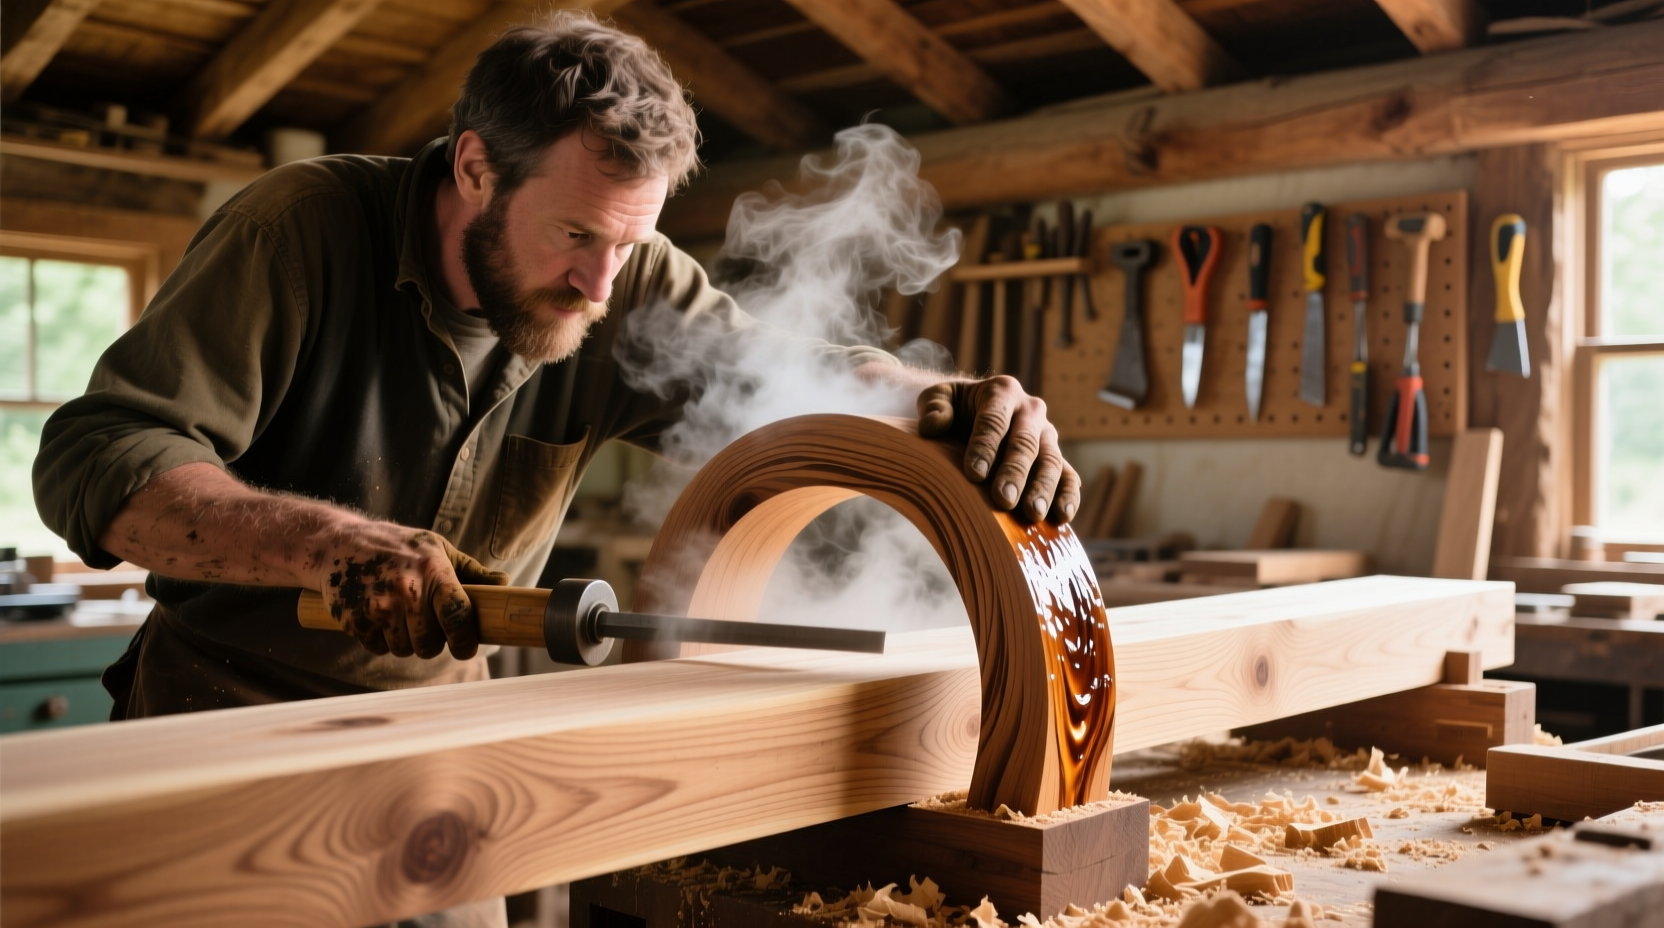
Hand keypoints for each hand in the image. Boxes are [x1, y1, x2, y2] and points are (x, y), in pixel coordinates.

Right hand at [316, 528, 509, 659]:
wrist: (338, 543)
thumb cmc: (396, 546)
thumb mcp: (436, 547)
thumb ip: (470, 570)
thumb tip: (504, 585)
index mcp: (433, 571)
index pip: (459, 617)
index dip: (467, 641)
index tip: (466, 648)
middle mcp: (406, 590)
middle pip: (430, 644)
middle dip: (432, 642)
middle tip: (426, 628)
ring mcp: (378, 607)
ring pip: (403, 649)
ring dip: (405, 641)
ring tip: (400, 618)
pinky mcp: (354, 620)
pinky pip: (377, 647)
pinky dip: (380, 639)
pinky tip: (378, 616)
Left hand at [917, 375, 1078, 522]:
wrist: (976, 413)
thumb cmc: (955, 409)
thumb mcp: (939, 397)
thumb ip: (934, 407)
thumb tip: (933, 426)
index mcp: (1002, 391)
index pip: (993, 420)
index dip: (985, 446)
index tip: (974, 475)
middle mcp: (1030, 411)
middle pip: (1025, 443)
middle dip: (1015, 472)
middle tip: (1003, 499)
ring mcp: (1047, 435)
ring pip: (1051, 461)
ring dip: (1043, 488)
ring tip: (1033, 514)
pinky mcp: (1058, 458)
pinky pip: (1069, 476)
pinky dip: (1068, 496)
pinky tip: (1062, 517)